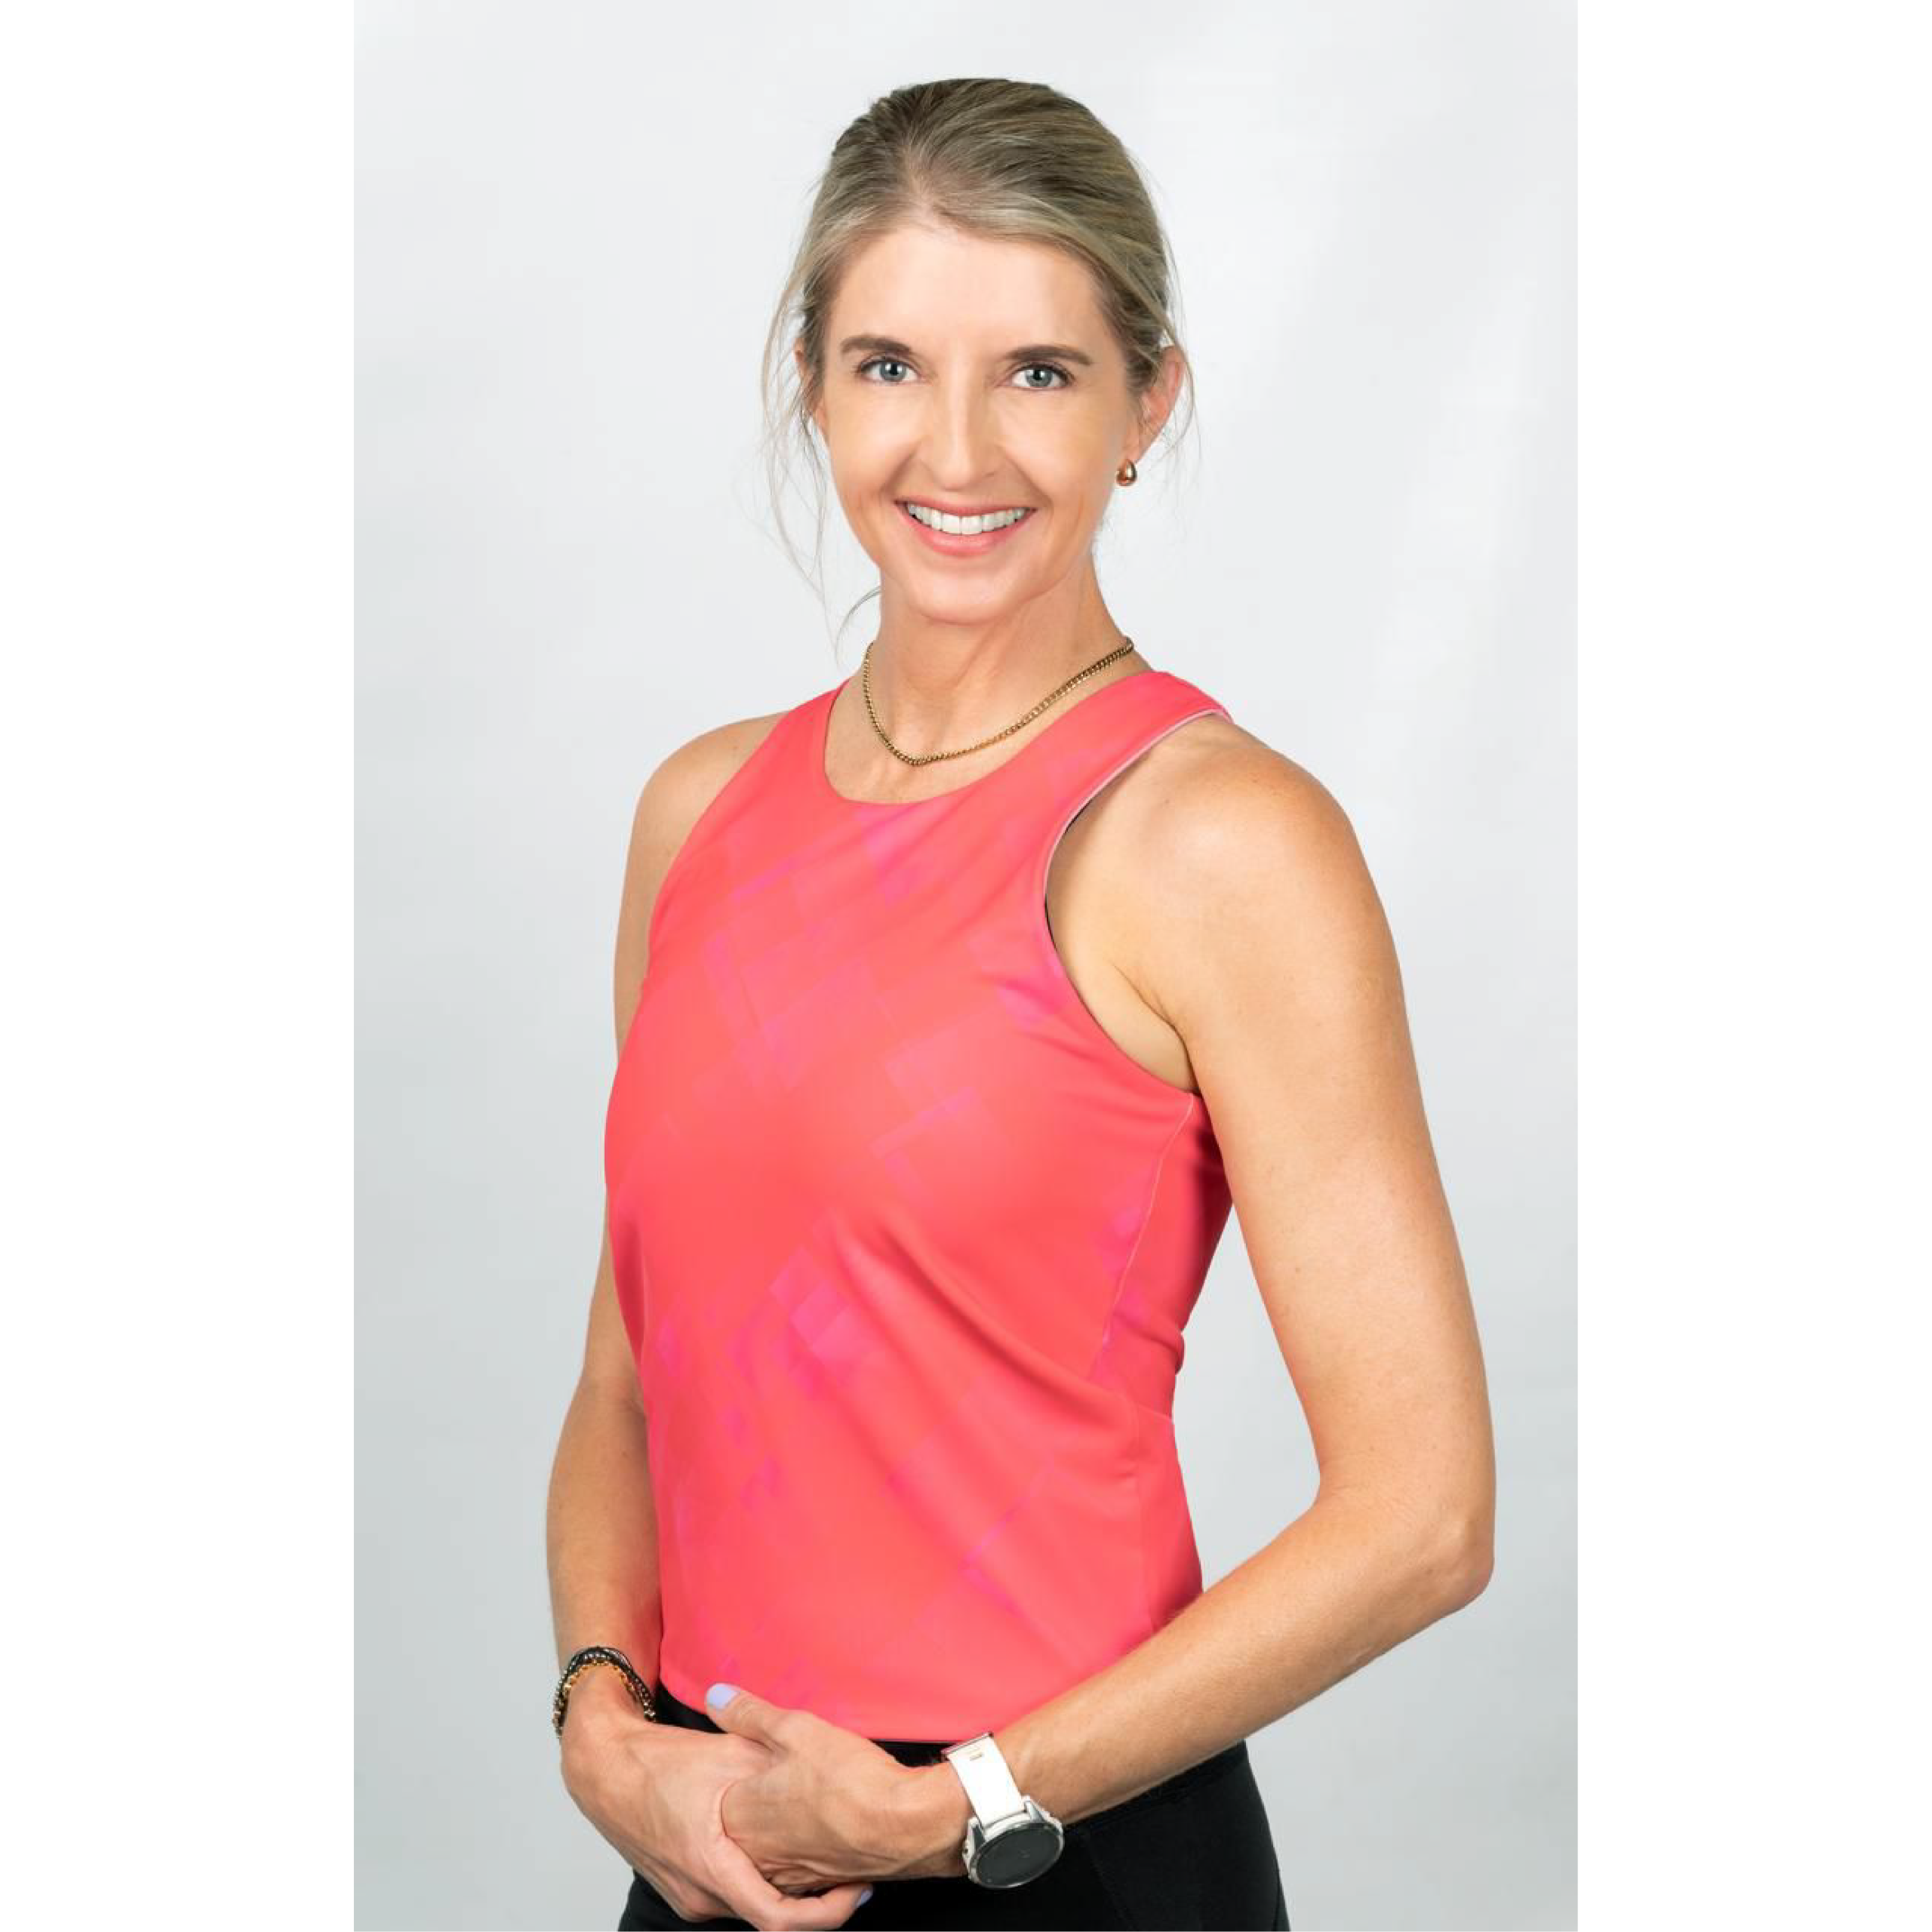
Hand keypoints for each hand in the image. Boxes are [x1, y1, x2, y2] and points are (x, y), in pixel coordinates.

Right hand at [562, 1692, 874, 1926]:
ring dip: (789, 1889)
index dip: (825, 1914)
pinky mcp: (687, 1889)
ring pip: (753, 1904)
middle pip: (770, 1914)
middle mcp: (700, 1897)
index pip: (778, 1918)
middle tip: (854, 1869)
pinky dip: (764, 1880)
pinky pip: (735, 1895)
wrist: (604, 1770)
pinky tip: (784, 1851)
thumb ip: (772, 1761)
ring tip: (827, 1858)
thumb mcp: (724, 1754)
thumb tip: (821, 1758)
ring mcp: (691, 1897)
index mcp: (711, 1868)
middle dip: (815, 1899)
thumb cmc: (657, 1763)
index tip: (857, 1889)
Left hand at [706, 1683, 945, 1894]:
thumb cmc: (849, 1779)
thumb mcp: (796, 1728)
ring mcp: (786, 1874)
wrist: (903, 1825)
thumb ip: (750, 1713)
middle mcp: (756, 1853)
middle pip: (744, 1822)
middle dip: (760, 1801)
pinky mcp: (817, 1886)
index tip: (760, 1758)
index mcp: (740, 1814)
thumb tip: (716, 1697)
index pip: (718, 1792)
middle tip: (788, 1777)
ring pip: (771, 1848)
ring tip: (810, 1800)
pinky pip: (800, 1867)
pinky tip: (828, 1825)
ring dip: (783, 1828)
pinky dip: (809, 1847)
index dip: (741, 1770)